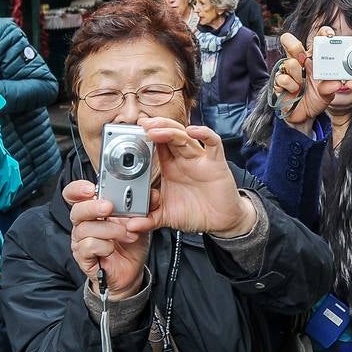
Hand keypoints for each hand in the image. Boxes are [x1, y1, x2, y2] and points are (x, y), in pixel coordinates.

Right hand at [65, 179, 153, 299]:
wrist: (131, 271)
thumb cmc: (131, 244)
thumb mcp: (138, 222)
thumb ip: (142, 207)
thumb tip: (153, 194)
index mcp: (93, 211)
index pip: (75, 194)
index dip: (78, 189)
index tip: (91, 189)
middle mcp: (83, 224)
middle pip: (77, 210)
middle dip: (93, 207)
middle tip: (109, 208)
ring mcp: (81, 241)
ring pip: (85, 229)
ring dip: (110, 230)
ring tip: (127, 235)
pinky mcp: (83, 257)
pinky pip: (89, 246)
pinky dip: (105, 245)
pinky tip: (113, 248)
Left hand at [141, 119, 255, 237]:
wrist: (221, 222)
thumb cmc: (196, 212)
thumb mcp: (166, 217)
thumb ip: (148, 219)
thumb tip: (130, 226)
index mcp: (170, 168)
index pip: (156, 146)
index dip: (145, 137)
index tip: (131, 133)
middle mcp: (184, 160)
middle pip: (169, 135)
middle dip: (156, 127)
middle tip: (142, 125)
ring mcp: (200, 160)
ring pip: (185, 137)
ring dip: (170, 131)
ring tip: (155, 130)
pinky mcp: (216, 164)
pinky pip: (213, 143)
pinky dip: (204, 134)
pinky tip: (193, 131)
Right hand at [271, 29, 336, 131]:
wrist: (304, 115)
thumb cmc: (316, 98)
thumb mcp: (327, 94)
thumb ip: (330, 87)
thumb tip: (336, 83)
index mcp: (313, 59)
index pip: (316, 40)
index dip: (321, 33)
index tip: (328, 35)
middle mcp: (299, 61)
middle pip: (289, 41)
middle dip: (294, 46)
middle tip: (302, 58)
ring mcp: (287, 71)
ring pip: (288, 62)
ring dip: (297, 75)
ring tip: (301, 84)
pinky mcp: (278, 82)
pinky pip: (282, 78)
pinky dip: (291, 86)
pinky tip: (294, 91)